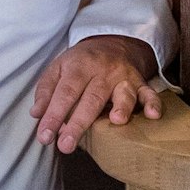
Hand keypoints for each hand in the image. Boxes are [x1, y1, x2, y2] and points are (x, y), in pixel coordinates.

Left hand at [29, 35, 160, 154]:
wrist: (112, 43)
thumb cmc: (80, 63)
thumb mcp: (58, 68)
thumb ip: (46, 90)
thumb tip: (36, 114)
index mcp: (78, 67)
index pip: (64, 93)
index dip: (53, 115)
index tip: (44, 137)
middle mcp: (102, 71)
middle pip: (91, 98)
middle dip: (78, 123)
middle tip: (66, 145)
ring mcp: (123, 77)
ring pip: (123, 93)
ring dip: (122, 106)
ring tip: (116, 120)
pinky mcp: (140, 82)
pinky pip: (149, 93)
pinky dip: (153, 103)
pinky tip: (153, 115)